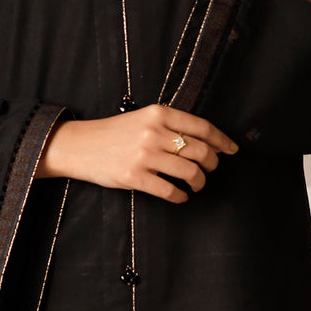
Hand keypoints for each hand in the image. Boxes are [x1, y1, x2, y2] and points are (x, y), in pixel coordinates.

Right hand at [36, 103, 238, 202]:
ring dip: (199, 182)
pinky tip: (180, 196)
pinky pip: (169, 190)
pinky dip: (180, 196)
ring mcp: (144, 155)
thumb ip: (169, 125)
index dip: (222, 140)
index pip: (202, 127)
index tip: (232, 150)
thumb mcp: (142, 118)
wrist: (79, 145)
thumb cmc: (113, 133)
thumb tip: (205, 141)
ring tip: (196, 185)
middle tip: (209, 170)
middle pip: (200, 151)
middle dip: (212, 164)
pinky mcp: (134, 177)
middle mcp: (153, 132)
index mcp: (158, 114)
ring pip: (189, 172)